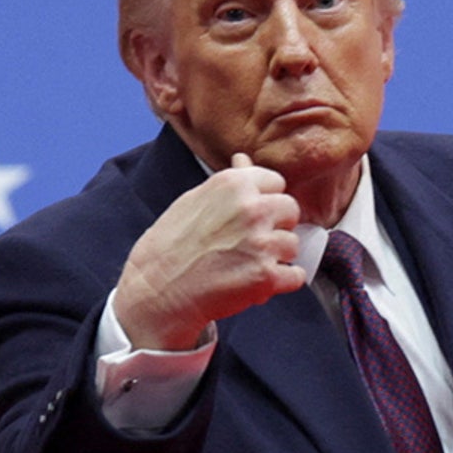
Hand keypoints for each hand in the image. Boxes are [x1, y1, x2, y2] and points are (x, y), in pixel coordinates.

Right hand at [113, 153, 307, 350]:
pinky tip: (257, 283)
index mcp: (233, 185)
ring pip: (293, 244)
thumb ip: (228, 183)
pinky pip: (296, 275)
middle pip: (291, 210)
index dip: (265, 200)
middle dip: (276, 226)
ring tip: (246, 264)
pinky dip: (281, 282)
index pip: (276, 182)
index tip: (251, 216)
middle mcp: (251, 209)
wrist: (156, 292)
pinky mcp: (266, 276)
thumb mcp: (192, 201)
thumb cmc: (169, 248)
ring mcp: (261, 243)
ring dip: (276, 257)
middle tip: (250, 241)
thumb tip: (244, 159)